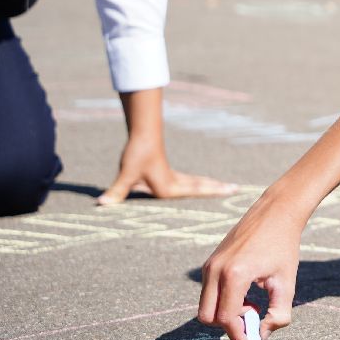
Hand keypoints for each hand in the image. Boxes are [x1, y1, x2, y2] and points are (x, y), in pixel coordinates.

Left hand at [97, 134, 237, 205]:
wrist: (143, 135)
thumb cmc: (137, 155)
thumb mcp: (126, 174)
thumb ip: (116, 192)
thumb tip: (102, 204)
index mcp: (169, 187)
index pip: (197, 191)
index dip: (215, 192)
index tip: (233, 191)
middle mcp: (175, 183)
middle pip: (202, 186)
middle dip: (219, 189)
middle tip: (237, 189)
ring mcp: (173, 177)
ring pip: (198, 183)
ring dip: (211, 186)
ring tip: (227, 187)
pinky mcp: (168, 173)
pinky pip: (190, 181)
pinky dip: (200, 183)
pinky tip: (201, 184)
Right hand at [197, 191, 303, 339]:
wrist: (275, 212)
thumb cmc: (284, 246)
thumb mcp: (286, 283)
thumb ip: (278, 314)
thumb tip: (262, 337)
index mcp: (235, 275)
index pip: (226, 319)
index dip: (238, 336)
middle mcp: (215, 270)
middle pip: (208, 318)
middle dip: (228, 326)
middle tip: (253, 320)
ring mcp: (209, 265)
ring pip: (206, 306)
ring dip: (226, 314)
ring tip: (252, 304)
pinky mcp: (209, 262)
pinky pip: (208, 293)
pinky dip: (223, 301)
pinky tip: (246, 293)